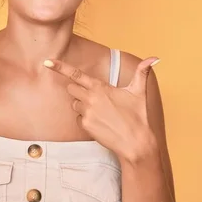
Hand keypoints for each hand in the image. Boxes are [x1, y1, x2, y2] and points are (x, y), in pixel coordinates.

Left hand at [43, 57, 159, 161]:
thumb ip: (143, 72)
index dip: (60, 67)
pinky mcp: (85, 126)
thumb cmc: (138, 116)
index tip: (47, 62)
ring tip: (101, 111)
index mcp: (100, 88)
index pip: (76, 74)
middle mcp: (91, 99)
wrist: (135, 143)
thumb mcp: (139, 92)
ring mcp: (86, 113)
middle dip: (79, 90)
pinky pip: (78, 118)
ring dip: (82, 105)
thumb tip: (154, 58)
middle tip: (95, 97)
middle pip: (72, 88)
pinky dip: (85, 119)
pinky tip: (99, 122)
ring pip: (74, 104)